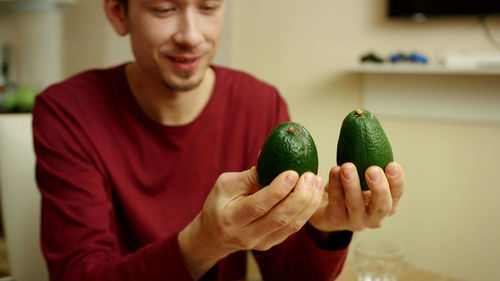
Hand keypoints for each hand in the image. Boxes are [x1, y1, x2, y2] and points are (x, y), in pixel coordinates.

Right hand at [178, 167, 324, 278]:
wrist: (214, 237)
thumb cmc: (219, 204)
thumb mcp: (225, 185)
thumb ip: (250, 175)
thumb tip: (273, 155)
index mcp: (231, 218)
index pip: (258, 206)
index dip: (278, 190)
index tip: (293, 173)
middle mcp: (246, 235)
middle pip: (279, 218)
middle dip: (299, 196)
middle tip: (310, 176)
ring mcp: (261, 243)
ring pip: (291, 225)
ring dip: (308, 203)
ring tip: (316, 182)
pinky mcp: (272, 244)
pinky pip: (294, 229)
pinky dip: (306, 211)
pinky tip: (313, 194)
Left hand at [308, 162, 403, 232]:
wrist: (323, 205)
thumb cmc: (348, 187)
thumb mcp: (363, 175)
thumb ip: (370, 160)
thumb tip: (369, 125)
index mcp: (386, 204)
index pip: (397, 194)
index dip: (397, 181)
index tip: (391, 164)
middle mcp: (373, 217)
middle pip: (382, 207)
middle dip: (379, 188)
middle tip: (372, 169)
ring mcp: (354, 221)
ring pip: (356, 205)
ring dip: (352, 185)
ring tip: (347, 167)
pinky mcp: (334, 220)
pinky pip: (335, 202)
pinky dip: (335, 185)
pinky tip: (334, 170)